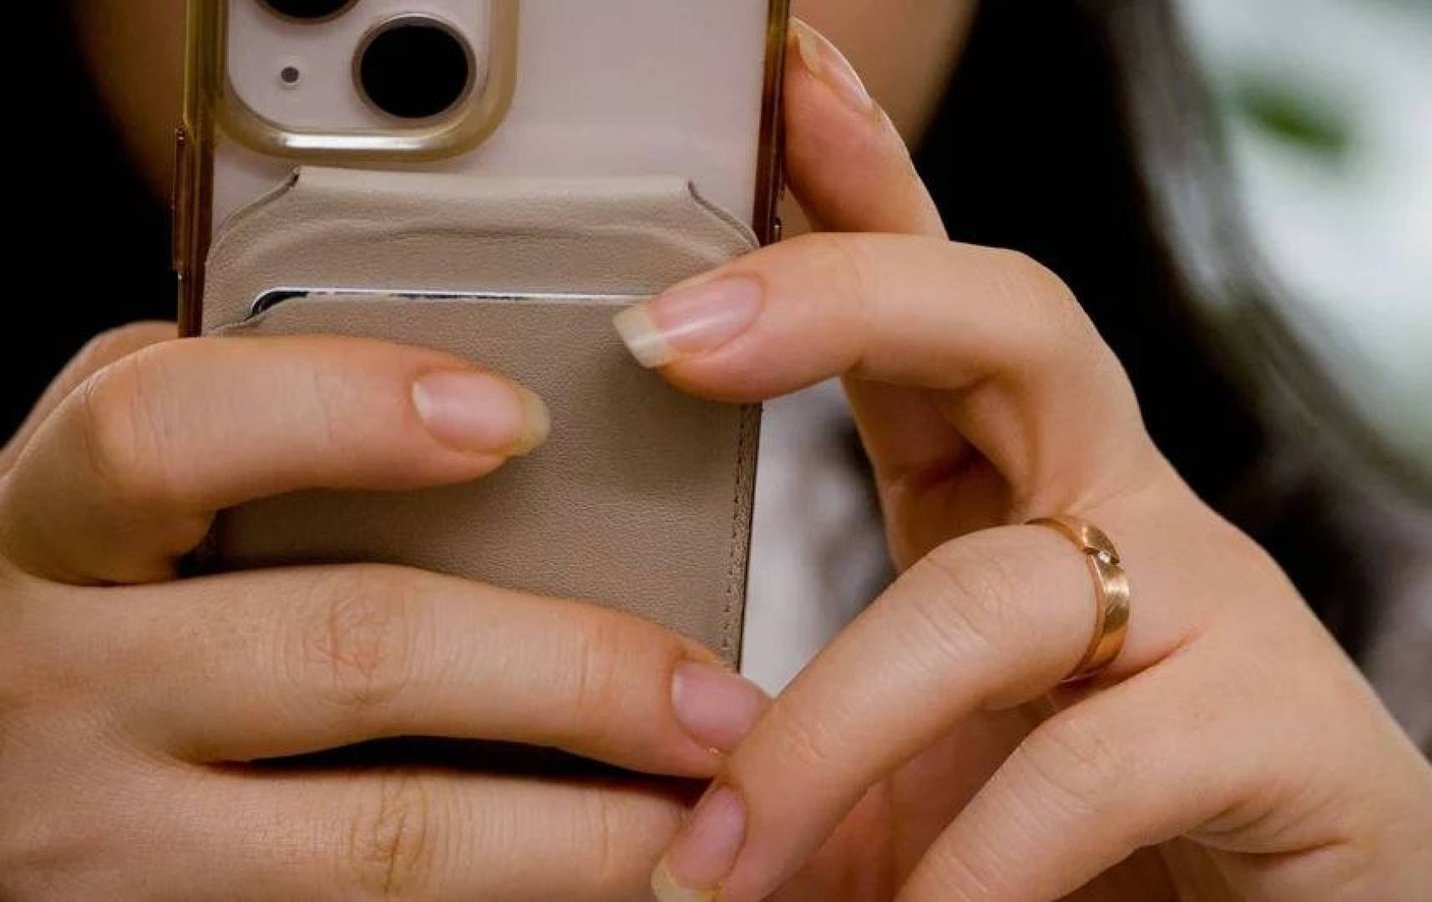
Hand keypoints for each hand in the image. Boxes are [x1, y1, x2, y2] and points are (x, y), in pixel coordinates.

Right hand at [0, 329, 767, 898]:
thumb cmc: (48, 627)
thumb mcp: (75, 507)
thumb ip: (199, 425)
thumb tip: (412, 361)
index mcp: (38, 535)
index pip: (165, 434)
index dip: (344, 411)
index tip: (517, 419)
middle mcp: (56, 695)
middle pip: (347, 655)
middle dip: (569, 673)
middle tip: (714, 695)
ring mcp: (104, 851)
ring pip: (383, 843)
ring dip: (576, 835)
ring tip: (706, 811)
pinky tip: (603, 882)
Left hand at [624, 23, 1431, 899]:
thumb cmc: (1105, 841)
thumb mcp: (926, 766)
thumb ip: (816, 745)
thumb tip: (651, 793)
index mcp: (1024, 488)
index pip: (937, 305)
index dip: (852, 192)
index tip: (766, 89)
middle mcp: (1121, 504)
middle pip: (1012, 320)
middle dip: (843, 292)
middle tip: (670, 333)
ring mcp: (1208, 600)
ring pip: (990, 597)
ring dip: (823, 735)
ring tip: (712, 867)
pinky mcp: (1276, 722)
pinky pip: (1086, 766)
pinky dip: (971, 863)